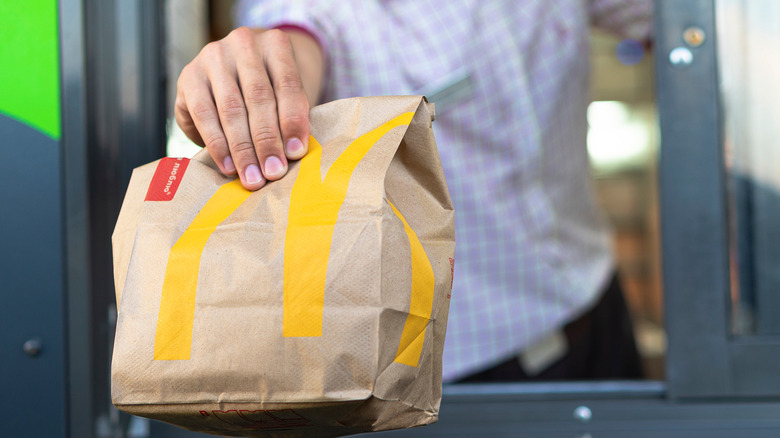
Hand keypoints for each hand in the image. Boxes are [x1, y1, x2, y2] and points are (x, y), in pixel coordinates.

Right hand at [175, 27, 322, 189]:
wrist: (235, 72)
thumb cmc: (270, 90)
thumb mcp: (285, 95)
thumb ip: (290, 117)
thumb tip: (291, 155)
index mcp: (276, 44)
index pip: (288, 85)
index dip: (293, 121)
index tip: (296, 153)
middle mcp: (243, 44)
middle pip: (258, 98)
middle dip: (267, 141)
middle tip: (273, 172)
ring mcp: (213, 57)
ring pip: (231, 109)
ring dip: (242, 149)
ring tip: (252, 177)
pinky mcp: (190, 76)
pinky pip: (204, 115)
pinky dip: (217, 145)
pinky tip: (228, 166)